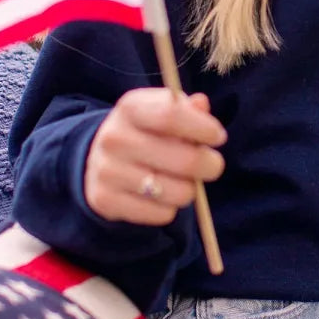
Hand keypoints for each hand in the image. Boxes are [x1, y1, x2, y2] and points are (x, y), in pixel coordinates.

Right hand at [84, 89, 225, 225]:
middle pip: (183, 160)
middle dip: (210, 165)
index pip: (171, 115)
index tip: (218, 137)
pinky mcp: (105, 201)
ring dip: (190, 190)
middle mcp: (114, 138)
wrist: (100, 160)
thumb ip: (186, 108)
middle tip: (213, 165)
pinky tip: (162, 196)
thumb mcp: (161, 111)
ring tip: (184, 181)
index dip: (202, 128)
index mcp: (130, 107)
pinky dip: (171, 208)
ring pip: (177, 192)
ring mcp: (107, 171)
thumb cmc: (146, 132)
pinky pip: (162, 214)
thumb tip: (201, 104)